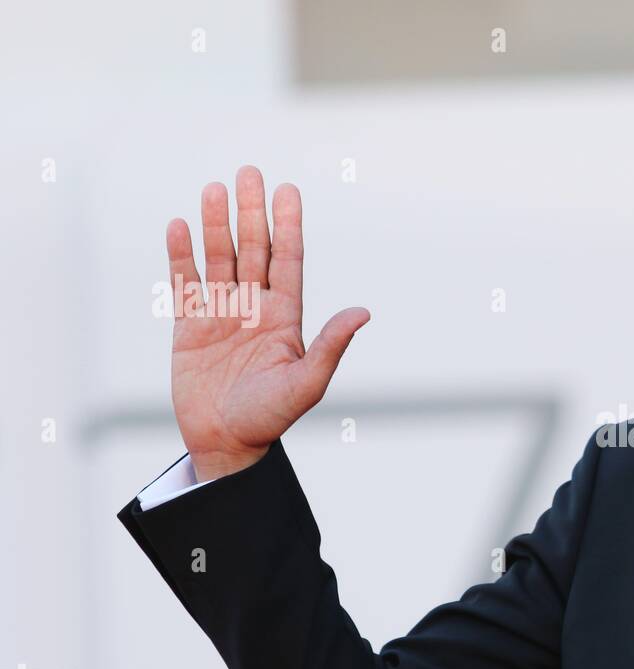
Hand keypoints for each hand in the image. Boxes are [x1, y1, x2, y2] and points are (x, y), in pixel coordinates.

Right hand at [165, 165, 369, 481]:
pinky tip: (180, 226)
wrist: (226, 442)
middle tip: (249, 172)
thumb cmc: (271, 416)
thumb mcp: (307, 382)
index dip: (288, 225)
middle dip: (251, 211)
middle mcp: (255, 307)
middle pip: (253, 249)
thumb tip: (363, 312)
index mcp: (286, 317)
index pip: (288, 260)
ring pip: (219, 258)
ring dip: (215, 224)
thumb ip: (331, 345)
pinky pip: (185, 282)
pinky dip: (181, 255)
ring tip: (214, 189)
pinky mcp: (189, 325)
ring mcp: (221, 313)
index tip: (288, 190)